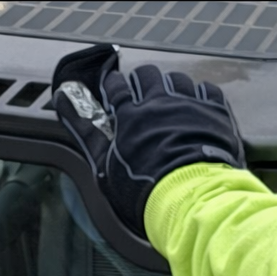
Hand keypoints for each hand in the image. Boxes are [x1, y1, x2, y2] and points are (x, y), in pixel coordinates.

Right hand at [52, 45, 245, 236]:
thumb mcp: (105, 164)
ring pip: (177, 79)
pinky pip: (206, 89)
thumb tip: (63, 98)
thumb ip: (84, 129)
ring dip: (172, 89)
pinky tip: (198, 110)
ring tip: (172, 106)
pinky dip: (200, 96)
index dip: (115, 89)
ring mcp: (188, 104)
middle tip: (145, 101)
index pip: (116, 87)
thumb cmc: (145, 190)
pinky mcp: (214, 112)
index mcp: (131, 114)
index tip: (116, 95)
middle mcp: (159, 102)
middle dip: (144, 84)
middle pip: (147, 76)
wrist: (191, 199)